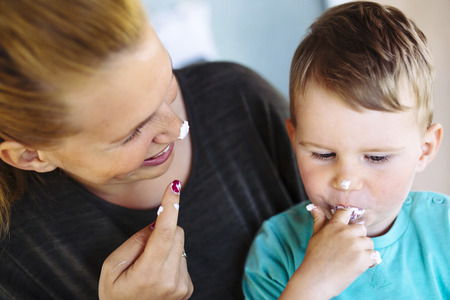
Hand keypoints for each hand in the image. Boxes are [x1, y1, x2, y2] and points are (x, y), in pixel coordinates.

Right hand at [98, 180, 192, 299]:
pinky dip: (171, 260)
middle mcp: (171, 280)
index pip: (166, 232)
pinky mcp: (188, 288)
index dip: (170, 206)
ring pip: (180, 245)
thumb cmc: (115, 295)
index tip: (174, 186)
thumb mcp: (111, 267)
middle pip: (177, 234)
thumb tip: (157, 224)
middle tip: (142, 251)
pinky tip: (158, 276)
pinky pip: (182, 259)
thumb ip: (135, 242)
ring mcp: (182, 286)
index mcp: (149, 273)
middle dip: (162, 231)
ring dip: (166, 247)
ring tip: (149, 269)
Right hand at [280, 205, 379, 299]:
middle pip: (362, 228)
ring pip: (369, 242)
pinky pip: (374, 256)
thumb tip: (314, 207)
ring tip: (351, 259)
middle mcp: (346, 233)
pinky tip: (360, 265)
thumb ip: (319, 220)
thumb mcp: (315, 235)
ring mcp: (355, 245)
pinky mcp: (362, 259)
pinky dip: (370, 261)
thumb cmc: (314, 257)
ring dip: (364, 250)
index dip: (348, 218)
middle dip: (358, 237)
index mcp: (334, 225)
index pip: (347, 212)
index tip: (347, 227)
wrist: (315, 280)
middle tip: (347, 249)